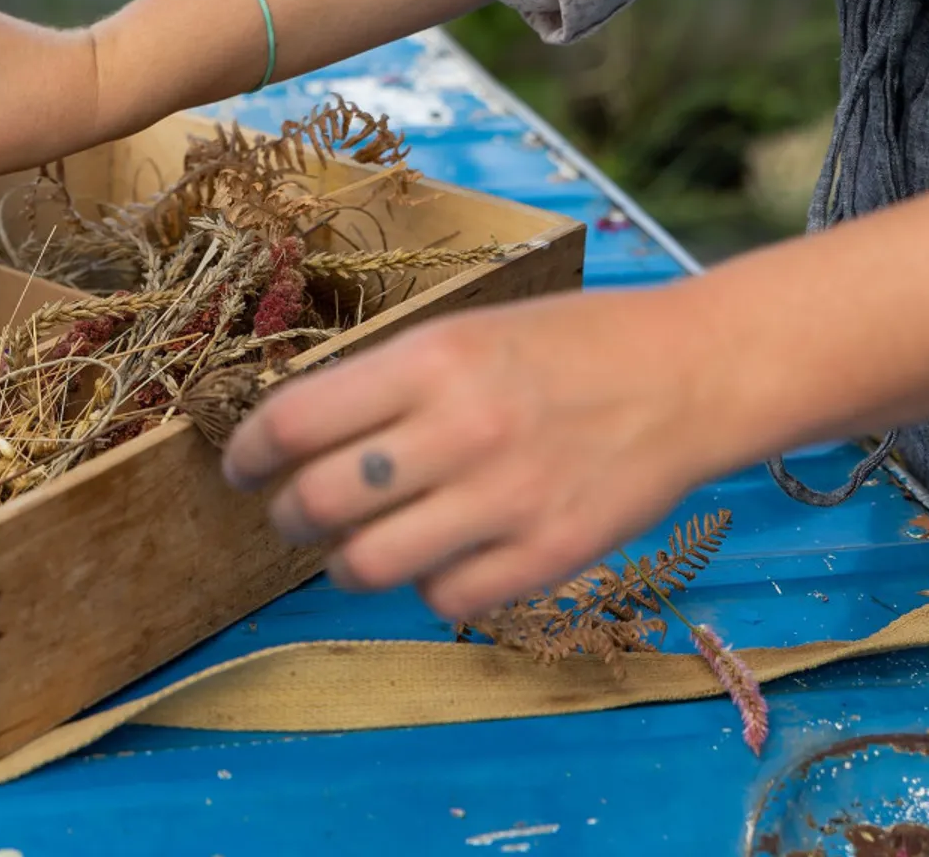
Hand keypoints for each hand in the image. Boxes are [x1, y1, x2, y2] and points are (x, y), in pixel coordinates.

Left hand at [220, 286, 741, 619]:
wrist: (687, 373)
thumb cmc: (564, 345)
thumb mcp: (463, 332)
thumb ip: (383, 382)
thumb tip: (295, 435)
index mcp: (430, 361)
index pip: (294, 420)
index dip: (247, 452)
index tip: (240, 466)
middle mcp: (461, 430)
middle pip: (317, 501)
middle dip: (284, 516)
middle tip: (289, 514)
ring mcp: (506, 498)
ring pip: (368, 564)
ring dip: (342, 564)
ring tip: (351, 550)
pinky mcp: (550, 554)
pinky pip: (445, 597)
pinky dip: (426, 585)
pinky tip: (439, 557)